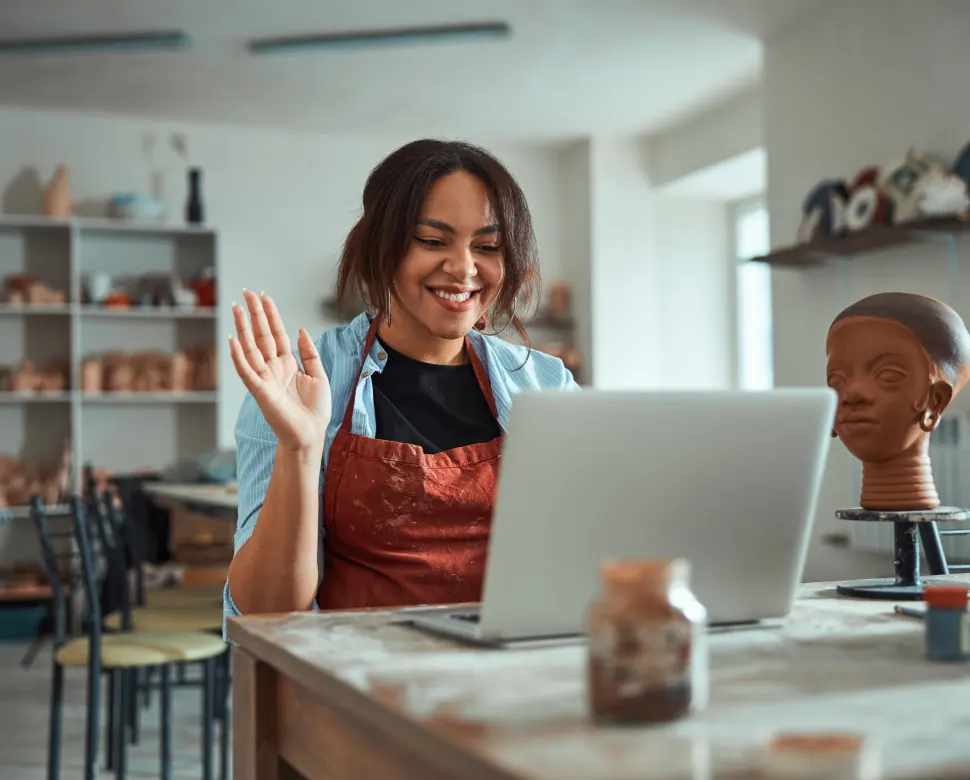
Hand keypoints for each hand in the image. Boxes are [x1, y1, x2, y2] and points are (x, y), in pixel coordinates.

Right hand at [229, 290, 331, 453]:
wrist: (311, 434)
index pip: (276, 333)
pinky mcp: (261, 392)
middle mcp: (273, 368)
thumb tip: (300, 330)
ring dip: (243, 328)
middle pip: (261, 335)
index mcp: (287, 363)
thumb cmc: (315, 409)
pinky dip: (238, 357)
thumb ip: (309, 353)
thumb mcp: (319, 375)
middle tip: (246, 292)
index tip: (263, 296)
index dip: (270, 315)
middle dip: (254, 314)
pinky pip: (247, 371)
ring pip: (250, 348)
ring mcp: (265, 378)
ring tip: (236, 308)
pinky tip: (233, 340)